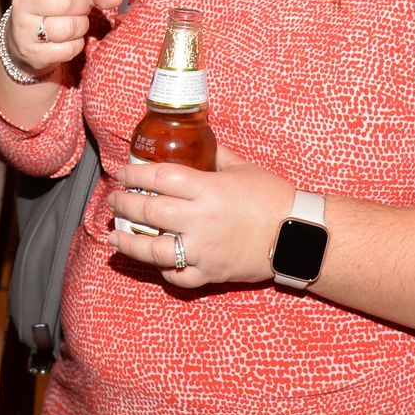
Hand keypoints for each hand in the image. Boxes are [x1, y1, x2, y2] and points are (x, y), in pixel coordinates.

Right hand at [2, 0, 120, 77]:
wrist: (25, 40)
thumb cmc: (54, 8)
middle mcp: (23, 0)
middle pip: (65, 0)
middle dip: (83, 6)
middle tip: (81, 9)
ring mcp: (24, 28)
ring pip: (67, 27)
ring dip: (80, 27)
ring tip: (74, 24)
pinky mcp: (32, 52)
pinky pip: (67, 49)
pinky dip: (75, 46)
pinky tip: (67, 41)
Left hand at [104, 144, 291, 288]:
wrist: (299, 235)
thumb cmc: (272, 197)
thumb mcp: (242, 167)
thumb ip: (214, 154)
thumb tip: (197, 139)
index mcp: (207, 189)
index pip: (158, 179)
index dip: (134, 175)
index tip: (121, 174)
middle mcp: (200, 219)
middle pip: (148, 212)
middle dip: (123, 205)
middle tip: (114, 201)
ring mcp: (204, 249)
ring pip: (153, 250)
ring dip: (128, 244)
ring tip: (115, 237)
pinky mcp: (211, 273)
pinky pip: (178, 276)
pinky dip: (163, 270)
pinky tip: (154, 261)